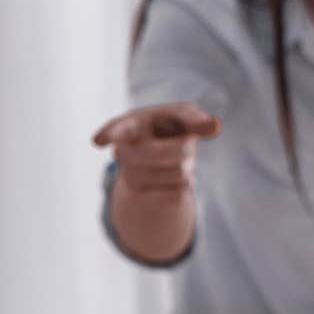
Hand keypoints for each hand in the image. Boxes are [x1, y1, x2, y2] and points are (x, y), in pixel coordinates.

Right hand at [92, 102, 220, 203]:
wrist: (151, 158)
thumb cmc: (168, 126)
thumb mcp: (182, 116)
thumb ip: (197, 119)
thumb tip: (215, 127)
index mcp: (129, 124)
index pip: (117, 129)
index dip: (109, 134)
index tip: (98, 141)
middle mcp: (123, 151)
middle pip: (176, 152)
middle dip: (189, 148)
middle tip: (182, 142)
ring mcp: (129, 176)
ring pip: (180, 173)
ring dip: (187, 166)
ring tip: (173, 161)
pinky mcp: (139, 196)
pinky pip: (179, 192)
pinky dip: (185, 183)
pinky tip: (171, 178)